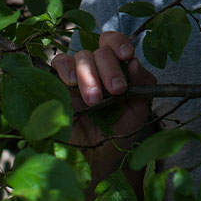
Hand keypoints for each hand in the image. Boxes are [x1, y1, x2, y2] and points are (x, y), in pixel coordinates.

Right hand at [51, 31, 156, 176]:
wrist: (97, 158)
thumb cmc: (120, 132)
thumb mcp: (139, 109)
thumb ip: (142, 85)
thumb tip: (134, 62)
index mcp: (117, 67)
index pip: (115, 42)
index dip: (120, 43)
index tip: (126, 56)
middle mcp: (97, 67)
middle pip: (100, 50)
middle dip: (110, 68)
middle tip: (116, 90)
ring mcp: (76, 74)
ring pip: (81, 56)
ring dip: (90, 74)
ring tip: (95, 99)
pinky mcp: (57, 84)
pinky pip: (58, 64)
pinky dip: (65, 68)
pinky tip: (71, 81)